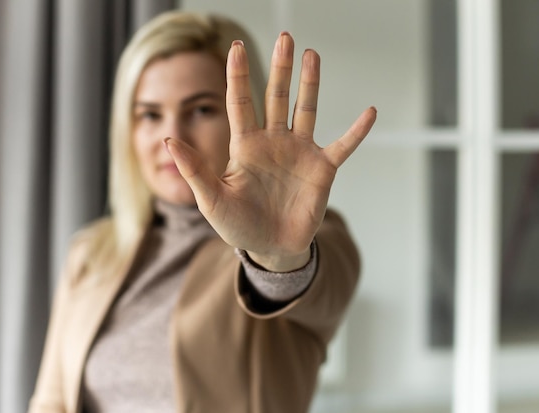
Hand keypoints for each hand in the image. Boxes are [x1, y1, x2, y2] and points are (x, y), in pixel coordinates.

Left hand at [165, 32, 375, 270]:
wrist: (271, 247)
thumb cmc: (238, 225)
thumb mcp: (212, 200)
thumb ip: (194, 170)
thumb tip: (168, 140)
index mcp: (246, 146)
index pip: (240, 102)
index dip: (238, 75)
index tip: (237, 47)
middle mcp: (274, 142)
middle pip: (277, 96)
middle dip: (281, 68)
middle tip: (285, 38)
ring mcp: (300, 152)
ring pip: (306, 110)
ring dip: (310, 84)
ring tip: (312, 55)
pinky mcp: (322, 169)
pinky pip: (343, 146)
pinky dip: (357, 131)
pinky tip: (370, 112)